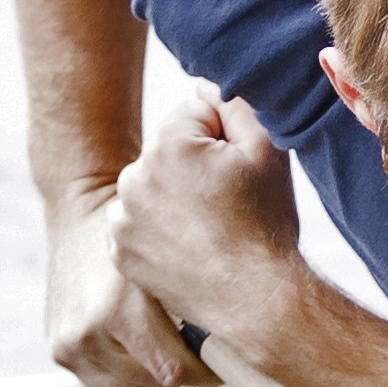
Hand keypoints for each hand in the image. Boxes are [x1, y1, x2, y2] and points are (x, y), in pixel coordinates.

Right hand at [44, 186, 215, 386]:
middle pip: (156, 386)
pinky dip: (133, 376)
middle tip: (206, 353)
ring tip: (176, 349)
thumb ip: (201, 300)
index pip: (176, 371)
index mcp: (115, 309)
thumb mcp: (173, 255)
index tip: (227, 357)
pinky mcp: (59, 351)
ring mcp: (68, 346)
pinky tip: (148, 349)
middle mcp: (85, 334)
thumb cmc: (141, 227)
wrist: (79, 206)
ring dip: (159, 380)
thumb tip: (255, 339)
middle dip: (187, 374)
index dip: (209, 371)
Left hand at [111, 81, 307, 356]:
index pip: (195, 114)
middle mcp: (133, 176)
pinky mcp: (120, 252)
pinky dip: (160, 232)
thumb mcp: (267, 150)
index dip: (226, 139)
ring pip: (153, 188)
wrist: (256, 299)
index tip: (240, 172)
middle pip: (170, 152)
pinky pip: (139, 225)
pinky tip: (191, 247)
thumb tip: (208, 87)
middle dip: (196, 168)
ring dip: (176, 198)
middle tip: (230, 205)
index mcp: (167, 144)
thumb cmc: (266, 225)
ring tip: (211, 230)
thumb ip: (237, 103)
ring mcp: (122, 218)